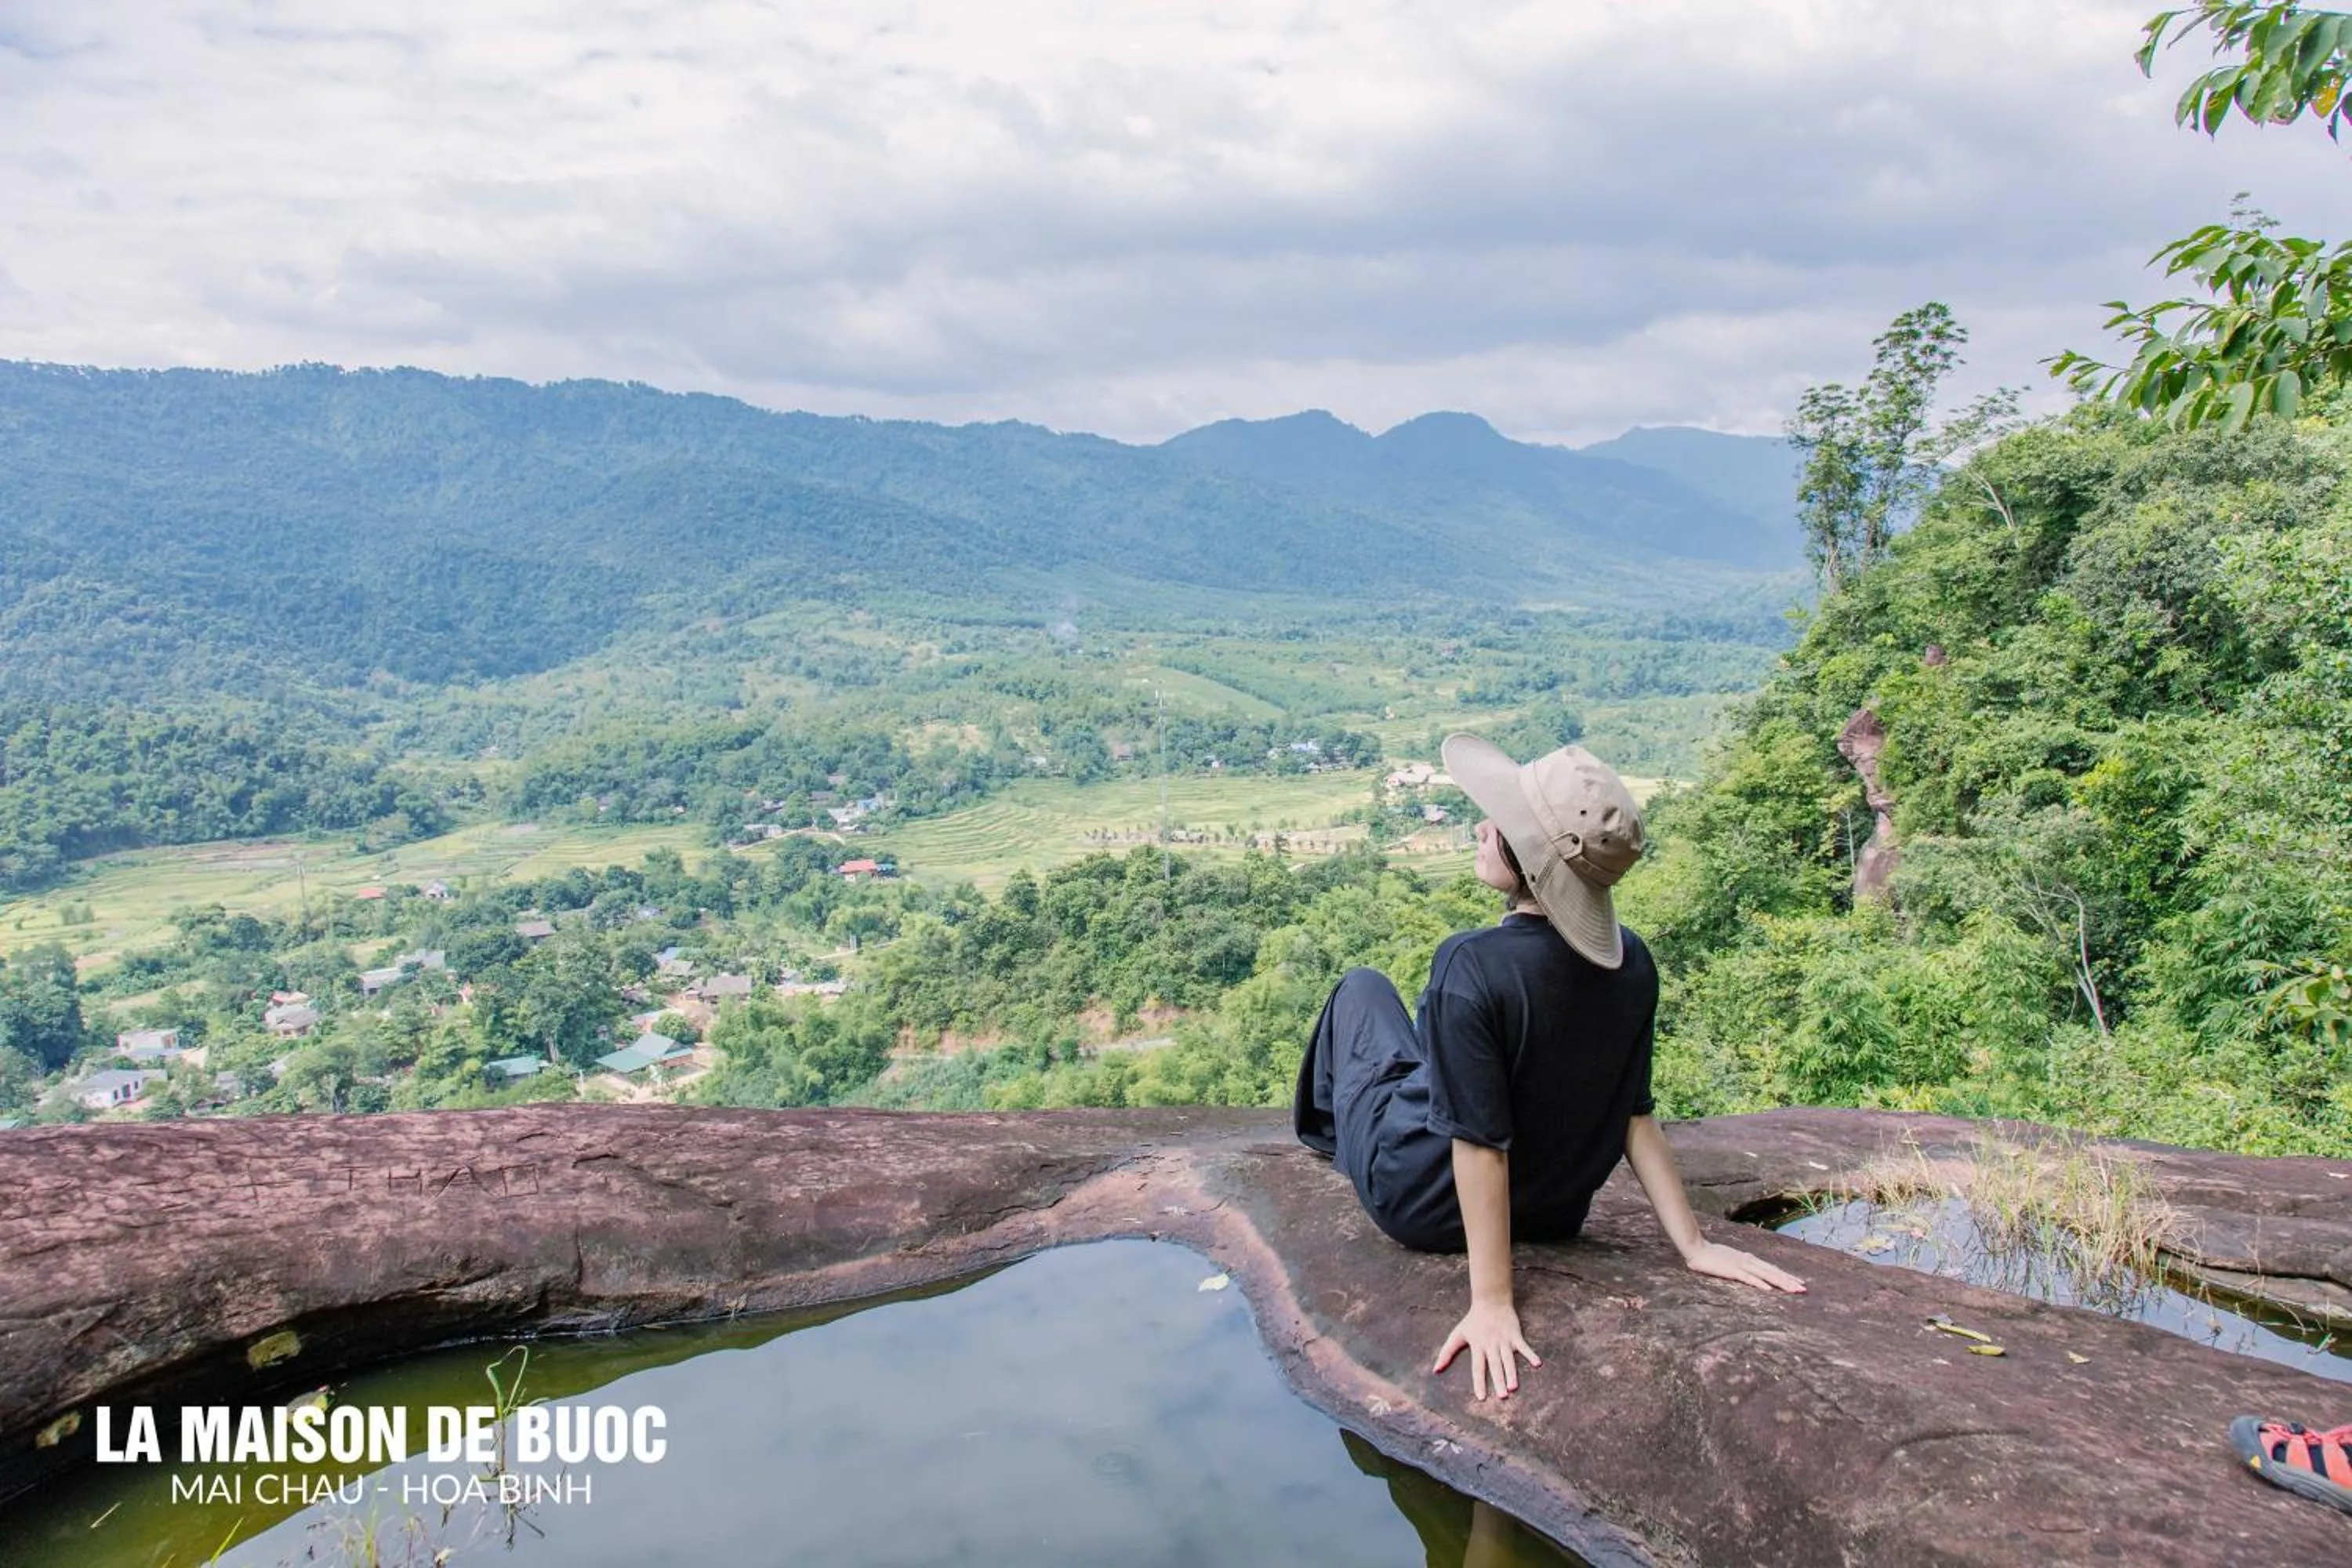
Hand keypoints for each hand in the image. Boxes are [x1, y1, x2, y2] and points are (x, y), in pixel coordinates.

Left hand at [1432, 1300, 1540, 1400]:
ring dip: (1512, 1373)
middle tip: (1503, 1397)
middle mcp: (1491, 1344)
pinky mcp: (1515, 1335)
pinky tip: (1538, 1364)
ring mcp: (1504, 1340)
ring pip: (1508, 1359)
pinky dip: (1530, 1354)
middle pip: (1495, 1365)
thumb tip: (1435, 1370)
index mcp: (1477, 1346)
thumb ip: (1446, 1353)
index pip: (1478, 1367)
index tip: (1481, 1397)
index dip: (1479, 1382)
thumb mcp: (1457, 1335)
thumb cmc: (1472, 1321)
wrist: (1490, 1301)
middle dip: (1499, 1381)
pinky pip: (1523, 1346)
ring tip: (1514, 1387)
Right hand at [1683, 1239, 1806, 1292]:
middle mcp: (1749, 1261)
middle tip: (1804, 1289)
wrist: (1696, 1248)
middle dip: (1789, 1281)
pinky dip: (1760, 1283)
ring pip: (1766, 1275)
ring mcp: (1741, 1265)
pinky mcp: (1732, 1270)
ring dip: (1781, 1282)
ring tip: (1794, 1290)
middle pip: (1773, 1272)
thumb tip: (1749, 1271)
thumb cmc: (1711, 1255)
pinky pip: (1749, 1278)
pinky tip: (1769, 1289)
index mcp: (1749, 1259)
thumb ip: (1740, 1265)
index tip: (1799, 1282)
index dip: (1786, 1275)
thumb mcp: (1729, 1260)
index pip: (1771, 1268)